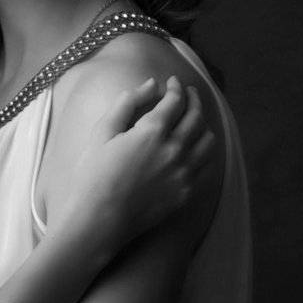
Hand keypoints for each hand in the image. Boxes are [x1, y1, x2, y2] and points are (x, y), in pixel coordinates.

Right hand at [66, 76, 215, 250]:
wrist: (99, 220)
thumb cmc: (94, 174)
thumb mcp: (102, 132)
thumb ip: (127, 103)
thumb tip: (151, 83)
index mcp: (152, 131)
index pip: (175, 100)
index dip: (175, 87)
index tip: (172, 82)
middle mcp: (175, 149)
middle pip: (196, 116)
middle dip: (194, 99)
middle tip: (189, 93)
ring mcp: (184, 172)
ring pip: (208, 140)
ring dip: (203, 124)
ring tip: (195, 120)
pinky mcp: (187, 192)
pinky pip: (206, 165)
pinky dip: (204, 151)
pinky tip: (195, 148)